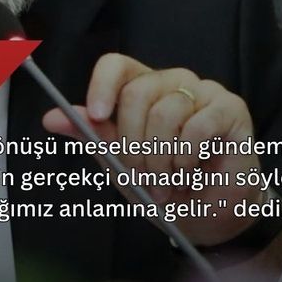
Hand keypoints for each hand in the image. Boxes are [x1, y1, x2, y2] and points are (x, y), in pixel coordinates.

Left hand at [41, 53, 265, 246]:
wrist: (211, 216)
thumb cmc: (168, 186)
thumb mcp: (120, 165)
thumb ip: (92, 137)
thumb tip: (51, 118)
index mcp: (142, 89)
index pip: (116, 66)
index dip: (102, 86)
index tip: (96, 116)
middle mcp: (172, 83)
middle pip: (136, 94)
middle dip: (132, 146)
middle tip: (140, 178)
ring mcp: (203, 92)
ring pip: (165, 113)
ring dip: (160, 161)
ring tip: (167, 184)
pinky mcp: (230, 108)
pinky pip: (197, 126)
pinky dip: (187, 158)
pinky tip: (189, 171)